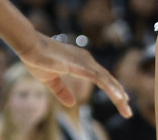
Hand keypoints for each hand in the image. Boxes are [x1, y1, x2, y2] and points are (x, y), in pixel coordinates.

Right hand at [17, 33, 132, 117]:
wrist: (28, 46)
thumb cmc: (38, 59)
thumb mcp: (50, 80)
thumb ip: (62, 91)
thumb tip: (72, 103)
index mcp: (82, 63)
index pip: (102, 79)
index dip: (113, 90)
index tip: (123, 102)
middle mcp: (86, 60)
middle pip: (107, 80)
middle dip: (119, 96)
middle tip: (128, 112)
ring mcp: (83, 61)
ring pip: (105, 79)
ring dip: (117, 93)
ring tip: (126, 106)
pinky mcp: (77, 64)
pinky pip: (97, 77)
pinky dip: (108, 87)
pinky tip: (117, 95)